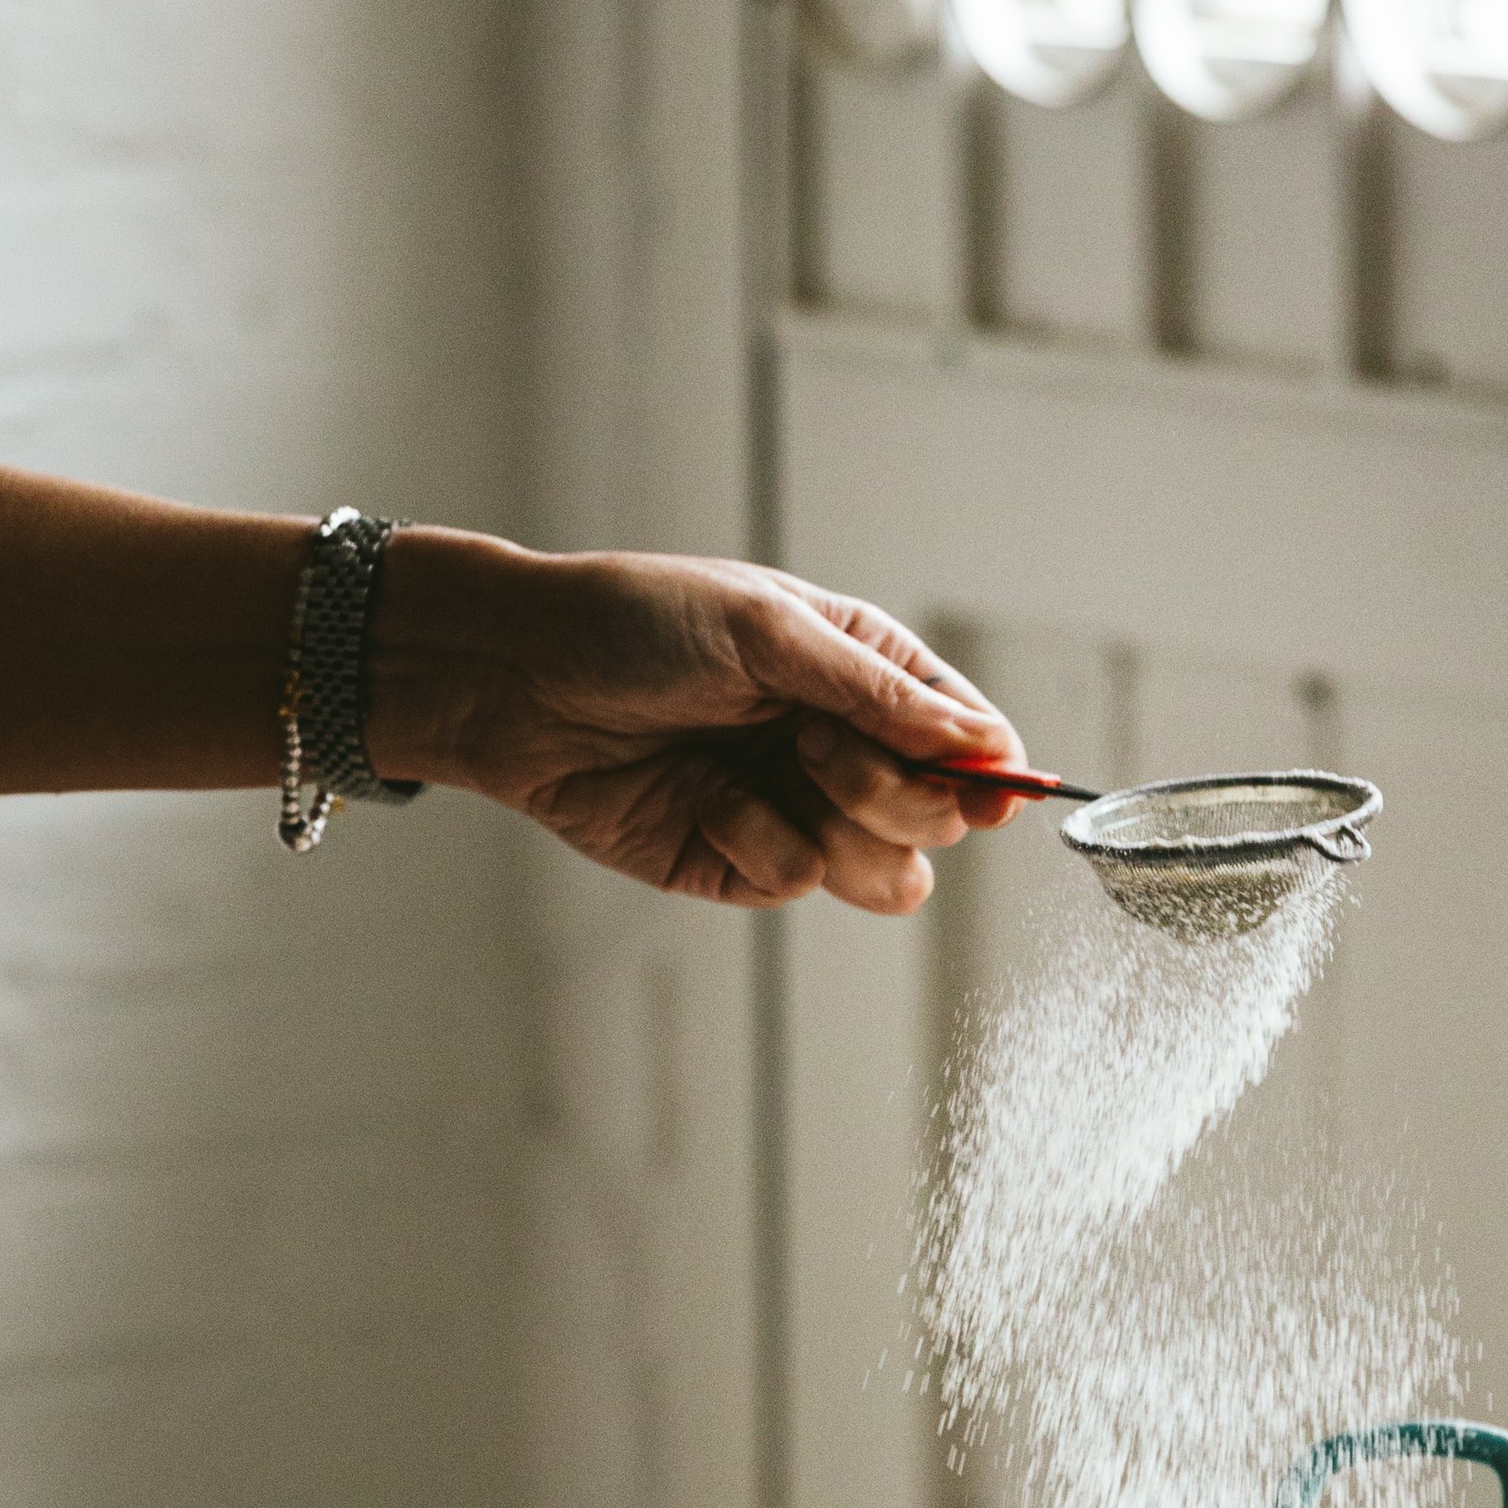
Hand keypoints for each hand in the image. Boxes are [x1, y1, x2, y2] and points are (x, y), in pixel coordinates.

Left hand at [373, 539, 1027, 912]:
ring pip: (886, 875)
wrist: (517, 678)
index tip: (988, 787)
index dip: (989, 772)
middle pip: (939, 820)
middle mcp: (841, 747)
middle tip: (815, 747)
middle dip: (895, 794)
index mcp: (863, 673)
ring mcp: (794, 810)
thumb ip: (879, 694)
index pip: (969, 740)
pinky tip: (704, 801)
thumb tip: (983, 745)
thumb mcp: (767, 631)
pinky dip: (758, 846)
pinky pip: (795, 884)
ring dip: (841, 829)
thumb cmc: (634, 622)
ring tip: (775, 773)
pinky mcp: (738, 864)